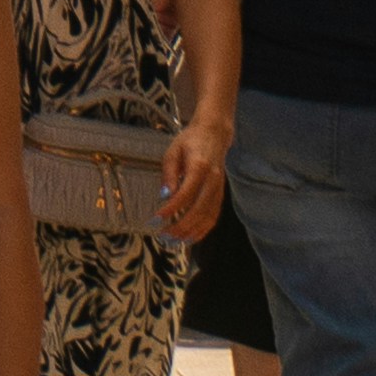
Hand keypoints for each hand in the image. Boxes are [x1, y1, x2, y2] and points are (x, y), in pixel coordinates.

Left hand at [163, 116, 229, 245]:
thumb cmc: (190, 141)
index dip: (171, 209)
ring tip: (173, 241)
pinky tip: (189, 238)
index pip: (185, 193)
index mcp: (200, 166)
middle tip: (163, 236)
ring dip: (191, 232)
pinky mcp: (220, 194)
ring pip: (208, 217)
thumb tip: (164, 197)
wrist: (214, 134)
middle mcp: (213, 179)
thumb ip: (168, 174)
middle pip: (199, 210)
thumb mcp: (173, 152)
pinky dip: (202, 230)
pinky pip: (214, 216)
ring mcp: (219, 188)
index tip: (156, 220)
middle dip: (180, 226)